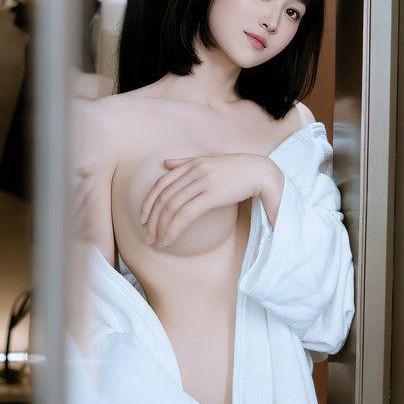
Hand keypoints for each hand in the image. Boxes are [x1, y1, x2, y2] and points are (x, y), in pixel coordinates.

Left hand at [140, 153, 283, 247]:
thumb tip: (165, 163)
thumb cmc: (236, 169)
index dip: (148, 202)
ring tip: (158, 242)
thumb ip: (185, 163)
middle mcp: (194, 171)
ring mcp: (202, 182)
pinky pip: (186, 214)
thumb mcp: (208, 161)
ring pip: (172, 208)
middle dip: (153, 220)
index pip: (161, 184)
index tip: (143, 218)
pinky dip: (173, 228)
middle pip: (164, 198)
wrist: (260, 172)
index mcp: (191, 164)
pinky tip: (169, 239)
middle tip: (148, 236)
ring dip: (161, 228)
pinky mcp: (212, 195)